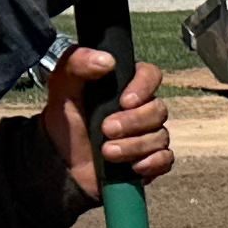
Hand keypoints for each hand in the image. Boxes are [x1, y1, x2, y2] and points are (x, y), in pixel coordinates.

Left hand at [40, 48, 170, 204]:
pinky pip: (165, 159)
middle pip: (158, 110)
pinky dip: (151, 163)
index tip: (124, 101)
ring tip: (107, 152)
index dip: (144, 87)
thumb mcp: (62, 87)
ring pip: (160, 137)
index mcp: (125, 85)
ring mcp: (148, 135)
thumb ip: (76, 64)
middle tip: (106, 130)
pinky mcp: (151, 160)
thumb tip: (108, 60)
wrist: (61, 161)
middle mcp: (141, 108)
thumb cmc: (65, 121)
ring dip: (134, 146)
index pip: (151, 75)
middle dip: (133, 122)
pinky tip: (132, 167)